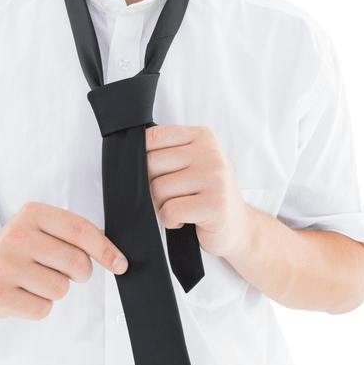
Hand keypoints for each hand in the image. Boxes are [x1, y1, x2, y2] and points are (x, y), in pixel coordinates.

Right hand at [0, 202, 127, 320]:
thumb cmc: (22, 251)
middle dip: (81, 273)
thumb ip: (78, 236)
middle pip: (75, 261)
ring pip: (60, 288)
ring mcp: (3, 265)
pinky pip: (42, 309)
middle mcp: (15, 236)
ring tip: (38, 280)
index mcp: (32, 213)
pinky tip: (25, 294)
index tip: (119, 264)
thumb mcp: (46, 230)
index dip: (105, 250)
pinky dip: (41, 306)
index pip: (80, 230)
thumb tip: (116, 257)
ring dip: (57, 289)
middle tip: (65, 272)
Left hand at [145, 125, 248, 257]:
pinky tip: (183, 221)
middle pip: (151, 164)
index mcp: (202, 137)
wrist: (237, 228)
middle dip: (151, 188)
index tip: (156, 176)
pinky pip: (170, 211)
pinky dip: (169, 221)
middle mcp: (211, 153)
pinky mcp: (216, 205)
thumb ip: (166, 154)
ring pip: (158, 190)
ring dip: (160, 207)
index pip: (152, 137)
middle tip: (168, 198)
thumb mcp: (191, 165)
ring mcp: (216, 178)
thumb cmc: (206, 196)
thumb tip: (126, 158)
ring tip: (179, 209)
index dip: (142, 161)